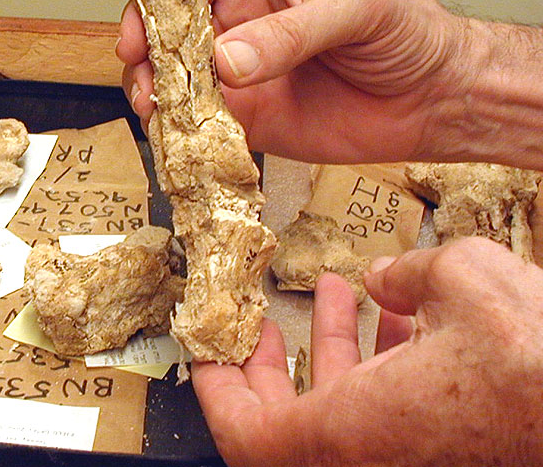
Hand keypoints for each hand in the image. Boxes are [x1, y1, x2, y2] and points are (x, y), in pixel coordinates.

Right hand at [117, 0, 479, 162]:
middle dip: (149, 58)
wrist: (437, 99)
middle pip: (171, 37)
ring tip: (161, 112)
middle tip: (148, 82)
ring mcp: (241, 79)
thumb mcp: (357, 8)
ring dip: (160, 99)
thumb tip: (229, 58)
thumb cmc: (408, 33)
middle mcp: (240, 29)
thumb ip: (292, 30)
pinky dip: (186, 136)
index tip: (143, 33)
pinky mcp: (251, 123)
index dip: (158, 4)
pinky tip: (181, 141)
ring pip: (179, 85)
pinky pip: (204, 128)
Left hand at [191, 238, 542, 465]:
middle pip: (287, 424)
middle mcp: (370, 458)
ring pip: (345, 410)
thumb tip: (387, 277)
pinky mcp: (444, 448)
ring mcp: (407, 457)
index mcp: (348, 431)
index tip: (210, 350)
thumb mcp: (460, 280)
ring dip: (335, 349)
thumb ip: (407, 273)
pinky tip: (403, 316)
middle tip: (265, 326)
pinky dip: (384, 364)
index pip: (244, 433)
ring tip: (340, 292)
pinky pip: (390, 409)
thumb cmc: (538, 362)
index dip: (217, 390)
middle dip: (272, 367)